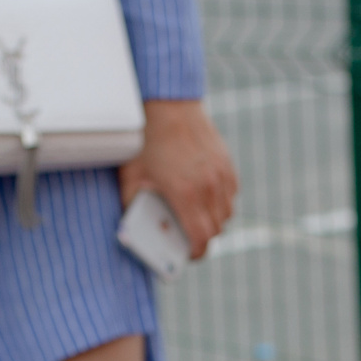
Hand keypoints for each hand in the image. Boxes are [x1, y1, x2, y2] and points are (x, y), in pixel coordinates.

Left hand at [118, 99, 237, 258]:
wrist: (168, 104)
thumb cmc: (145, 139)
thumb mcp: (129, 175)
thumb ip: (131, 205)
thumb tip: (134, 228)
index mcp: (185, 193)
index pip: (202, 238)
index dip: (197, 253)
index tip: (190, 255)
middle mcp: (208, 186)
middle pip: (217, 229)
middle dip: (204, 238)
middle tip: (189, 237)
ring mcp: (221, 174)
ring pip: (227, 213)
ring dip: (214, 220)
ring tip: (197, 217)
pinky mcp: (227, 164)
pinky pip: (231, 194)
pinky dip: (221, 201)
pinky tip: (205, 196)